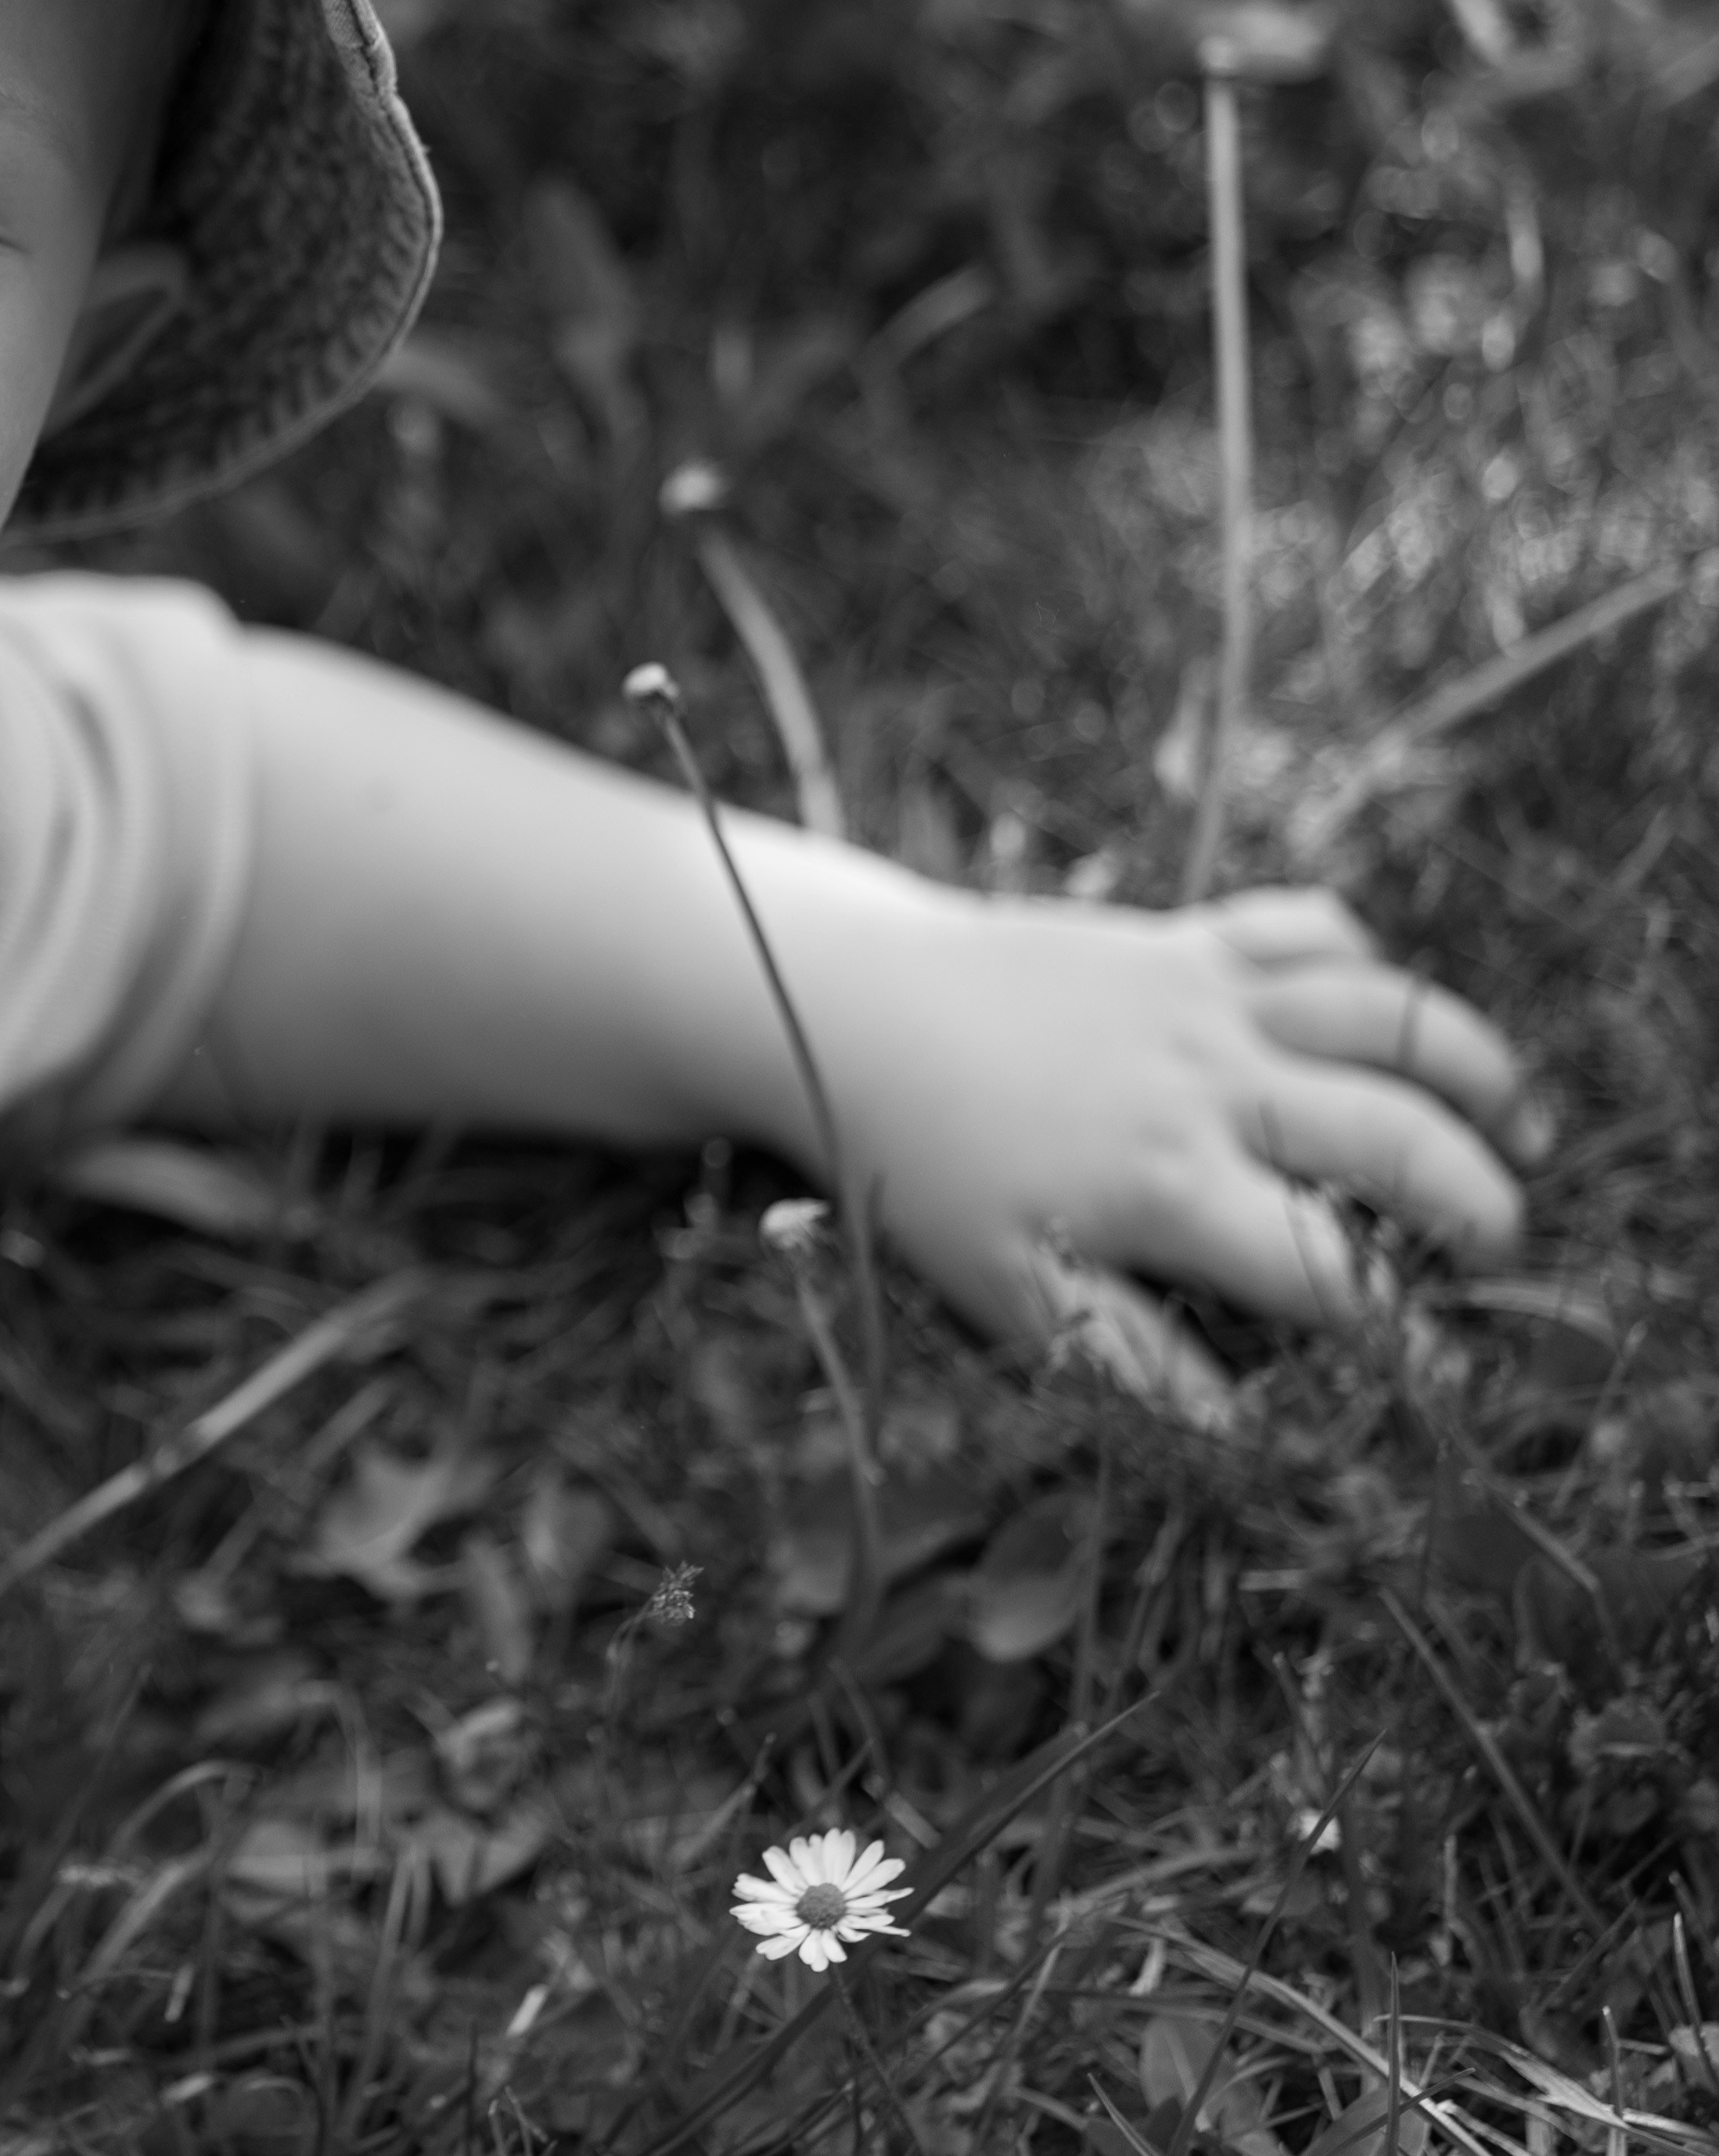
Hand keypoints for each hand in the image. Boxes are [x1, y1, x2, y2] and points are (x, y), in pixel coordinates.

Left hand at [800, 881, 1536, 1421]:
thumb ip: (1137, 1366)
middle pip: (1401, 1137)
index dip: (1411, 1341)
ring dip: (1476, 1070)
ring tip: (1516, 1129)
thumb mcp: (1012, 1291)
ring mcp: (1206, 997)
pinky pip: (1310, 927)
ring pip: (1392, 1015)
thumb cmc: (927, 1167)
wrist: (850, 1015)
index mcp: (1167, 1184)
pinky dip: (1366, 958)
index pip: (1333, 1273)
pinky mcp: (1188, 935)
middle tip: (1498, 1250)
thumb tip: (1256, 1440)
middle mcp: (1209, 1083)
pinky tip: (1386, 1016)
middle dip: (1480, 1202)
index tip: (1452, 1381)